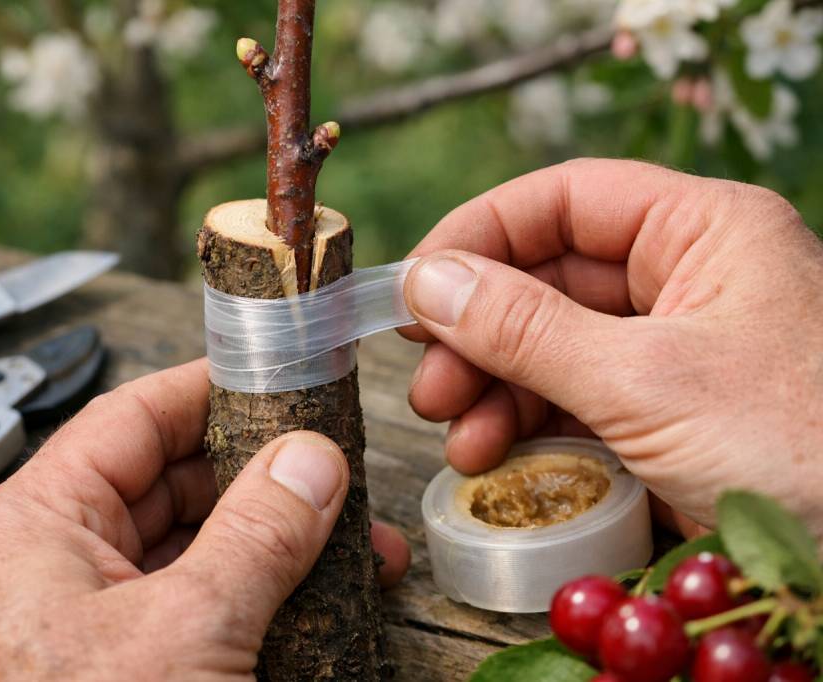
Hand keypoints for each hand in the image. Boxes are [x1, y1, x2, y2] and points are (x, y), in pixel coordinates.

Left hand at [0, 359, 408, 679]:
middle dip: (258, 479)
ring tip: (345, 549)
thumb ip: (257, 535)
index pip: (132, 418)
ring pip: (176, 553)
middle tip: (332, 477)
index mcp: (30, 527)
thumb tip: (309, 462)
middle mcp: (38, 568)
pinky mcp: (96, 674)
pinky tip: (301, 606)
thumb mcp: (190, 634)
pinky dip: (237, 602)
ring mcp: (65, 627)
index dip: (209, 389)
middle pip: (162, 486)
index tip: (274, 375)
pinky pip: (173, 613)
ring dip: (260, 546)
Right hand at [401, 158, 822, 537]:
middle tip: (430, 384)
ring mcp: (672, 354)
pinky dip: (525, 429)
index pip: (567, 200)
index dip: (480, 233)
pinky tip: (494, 462)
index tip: (415, 286)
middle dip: (479, 331)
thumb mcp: (644, 382)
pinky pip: (572, 404)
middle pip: (547, 279)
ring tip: (460, 439)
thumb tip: (427, 282)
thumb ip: (526, 328)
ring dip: (492, 389)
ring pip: (550, 347)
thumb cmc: (797, 451)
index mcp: (704, 232)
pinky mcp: (661, 418)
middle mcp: (686, 281)